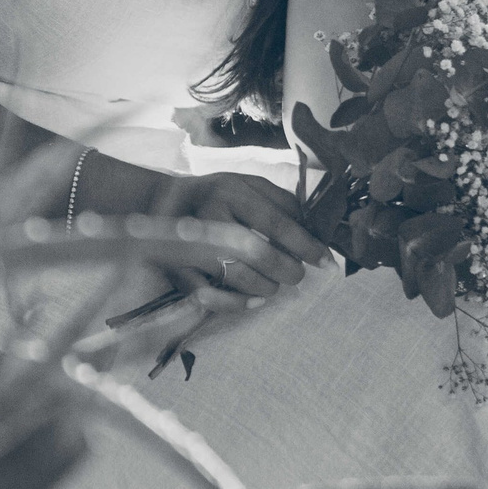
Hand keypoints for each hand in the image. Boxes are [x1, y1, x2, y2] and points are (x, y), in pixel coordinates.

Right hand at [150, 169, 332, 311]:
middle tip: (296, 274)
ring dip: (267, 287)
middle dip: (288, 270)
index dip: (306, 245)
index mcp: (230, 192)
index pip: (277, 223)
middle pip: (259, 254)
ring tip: (273, 281)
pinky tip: (254, 300)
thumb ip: (283, 202)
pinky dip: (239, 304)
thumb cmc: (217, 195)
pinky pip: (212, 299)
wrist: (161, 204)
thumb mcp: (249, 184)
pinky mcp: (178, 274)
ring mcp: (190, 249)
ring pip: (239, 279)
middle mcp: (209, 219)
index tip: (326, 261)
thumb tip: (316, 231)